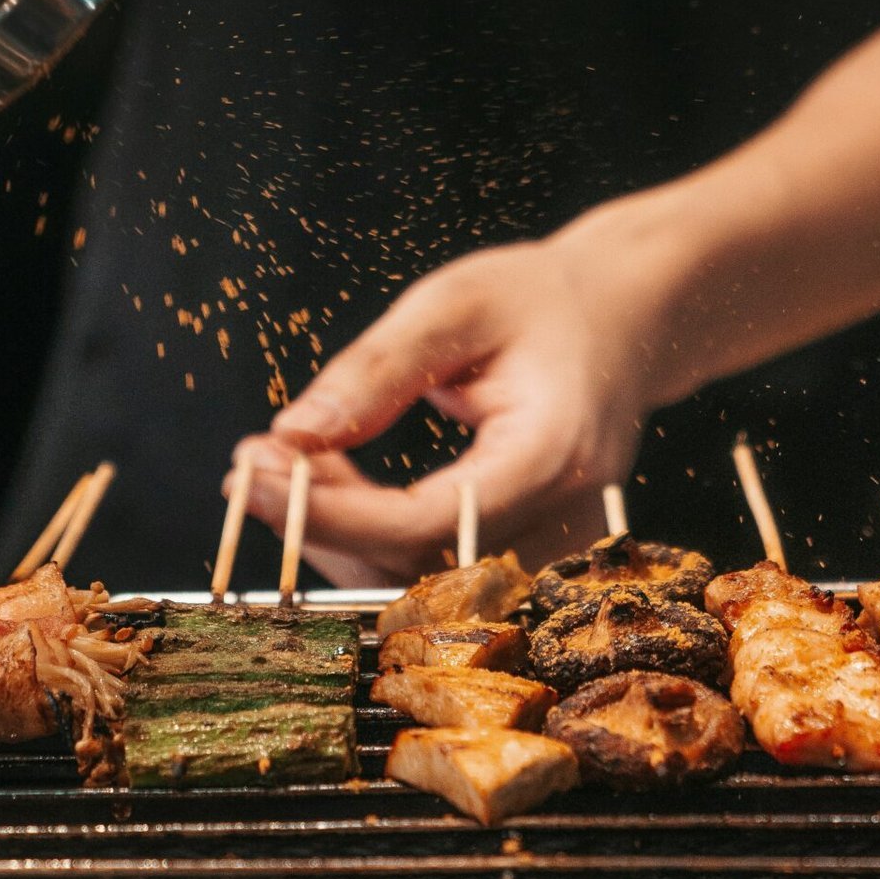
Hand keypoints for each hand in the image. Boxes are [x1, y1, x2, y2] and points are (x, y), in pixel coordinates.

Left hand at [229, 219, 672, 586]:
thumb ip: (377, 370)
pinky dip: (371, 531)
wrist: (627, 316)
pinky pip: (435, 566)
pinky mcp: (527, 550)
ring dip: (337, 531)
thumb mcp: (454, 306)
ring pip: (418, 579)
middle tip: (251, 461)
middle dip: (320, 523)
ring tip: (281, 458)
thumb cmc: (544, 299)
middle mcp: (561, 517)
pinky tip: (331, 477)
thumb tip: (294, 434)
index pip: (429, 521)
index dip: (335, 512)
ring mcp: (552, 545)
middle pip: (417, 565)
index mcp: (553, 453)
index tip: (256, 473)